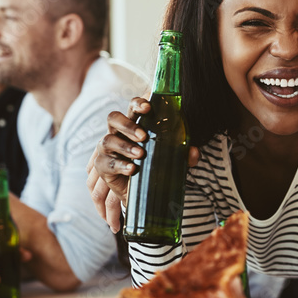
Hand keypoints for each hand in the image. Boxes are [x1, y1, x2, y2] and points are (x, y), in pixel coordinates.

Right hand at [86, 96, 200, 231]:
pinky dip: (119, 165)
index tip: (148, 107)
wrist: (145, 193)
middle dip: (127, 125)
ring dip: (124, 146)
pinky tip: (132, 169)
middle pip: (113, 118)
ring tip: (140, 154)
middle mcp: (117, 133)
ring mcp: (108, 150)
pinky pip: (105, 163)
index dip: (137, 104)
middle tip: (143, 136)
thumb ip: (184, 154)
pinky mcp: (103, 167)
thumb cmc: (157, 167)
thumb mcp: (174, 159)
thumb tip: (194, 152)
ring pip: (108, 140)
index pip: (132, 108)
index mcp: (134, 125)